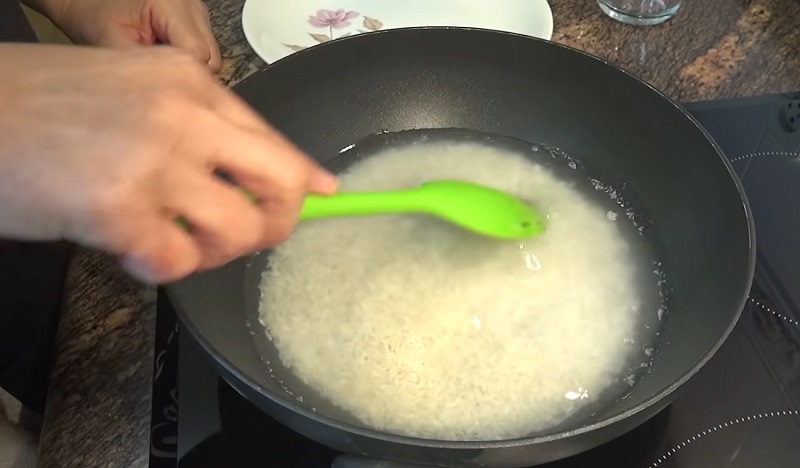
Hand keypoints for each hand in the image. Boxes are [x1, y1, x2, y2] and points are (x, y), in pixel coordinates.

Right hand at [0, 44, 335, 282]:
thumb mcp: (133, 89)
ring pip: (239, 230)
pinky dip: (166, 268)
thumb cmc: (42, 104)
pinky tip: (136, 253)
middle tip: (251, 236)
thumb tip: (252, 169)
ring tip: (178, 245)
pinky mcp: (120, 210)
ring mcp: (155, 162)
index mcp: (190, 82)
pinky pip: (180, 262)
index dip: (304, 179)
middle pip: (281, 184)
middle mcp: (185, 116)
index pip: (275, 141)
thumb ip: (196, 124)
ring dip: (215, 253)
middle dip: (278, 222)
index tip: (321, 197)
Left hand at [27, 0, 220, 71]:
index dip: (180, 79)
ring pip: (212, 59)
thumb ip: (144, 72)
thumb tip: (166, 102)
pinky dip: (186, 62)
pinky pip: (204, 53)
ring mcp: (197, 12)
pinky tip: (162, 58)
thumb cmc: (91, 13)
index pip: (198, 57)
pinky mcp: (197, 20)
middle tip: (155, 78)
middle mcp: (191, 5)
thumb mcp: (111, 44)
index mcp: (171, 5)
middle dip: (187, 77)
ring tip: (156, 65)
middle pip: (211, 60)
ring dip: (188, 70)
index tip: (158, 90)